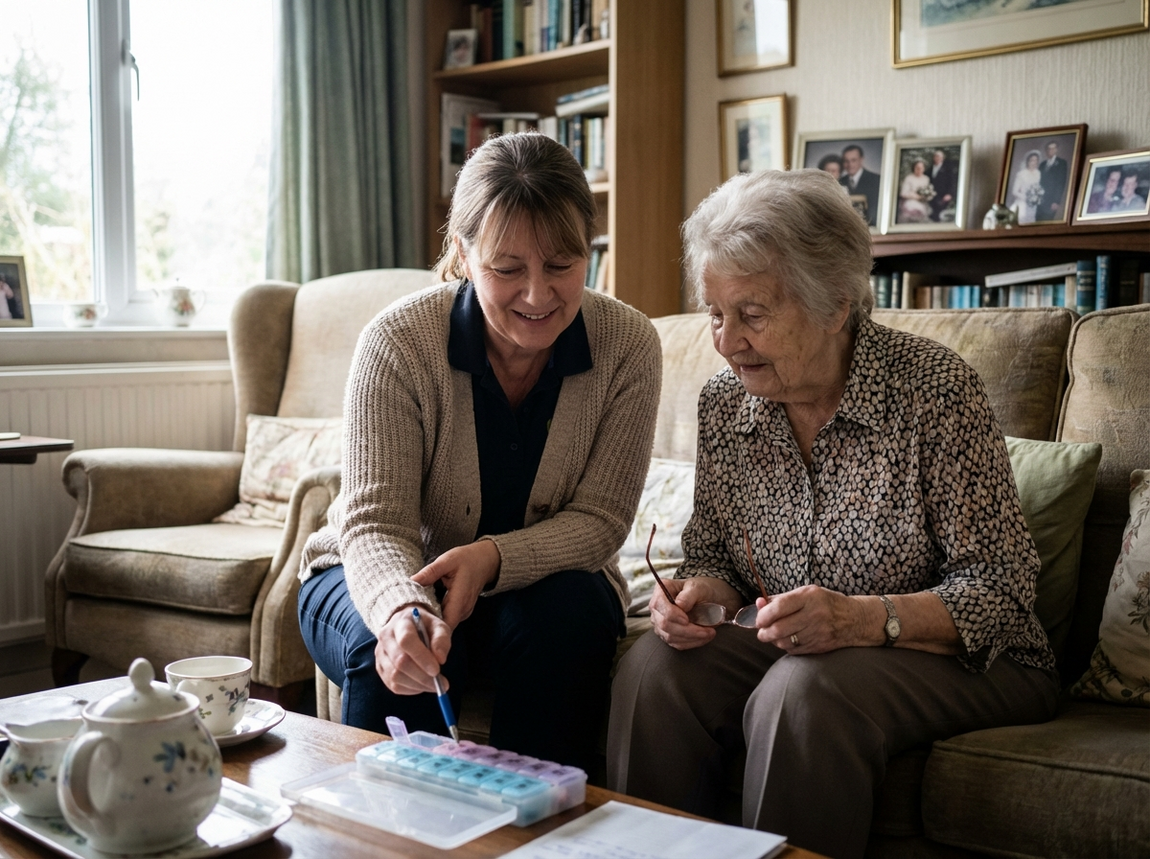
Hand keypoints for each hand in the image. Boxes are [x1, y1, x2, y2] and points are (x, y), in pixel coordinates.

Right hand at [374, 606, 452, 694]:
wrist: (409, 627)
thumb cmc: (426, 627)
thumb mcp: (439, 626)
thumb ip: (441, 639)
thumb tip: (440, 659)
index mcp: (400, 622)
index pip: (406, 640)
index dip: (421, 657)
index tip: (437, 670)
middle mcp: (385, 637)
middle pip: (400, 661)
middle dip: (422, 676)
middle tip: (442, 683)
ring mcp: (380, 654)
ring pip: (396, 677)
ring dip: (418, 685)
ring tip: (434, 684)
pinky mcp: (381, 669)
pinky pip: (394, 686)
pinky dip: (412, 689)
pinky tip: (423, 684)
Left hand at [411, 539, 500, 628]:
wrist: (485, 561)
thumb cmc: (467, 559)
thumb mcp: (447, 561)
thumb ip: (430, 572)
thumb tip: (411, 581)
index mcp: (460, 598)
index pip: (445, 624)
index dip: (430, 626)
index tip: (414, 620)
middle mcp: (463, 610)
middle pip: (443, 627)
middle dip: (426, 624)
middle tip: (409, 616)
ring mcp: (464, 613)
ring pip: (445, 625)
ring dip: (431, 620)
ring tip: (416, 612)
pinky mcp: (462, 612)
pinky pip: (448, 619)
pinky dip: (437, 616)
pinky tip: (427, 608)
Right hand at [649, 576, 742, 650]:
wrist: (707, 599)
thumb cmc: (701, 590)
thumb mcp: (698, 587)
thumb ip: (689, 595)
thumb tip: (680, 605)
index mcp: (661, 590)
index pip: (658, 604)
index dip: (671, 614)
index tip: (687, 619)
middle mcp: (657, 607)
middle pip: (664, 624)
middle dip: (687, 630)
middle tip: (707, 630)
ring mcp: (660, 622)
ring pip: (670, 637)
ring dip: (692, 638)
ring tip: (709, 633)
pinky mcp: (667, 634)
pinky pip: (676, 644)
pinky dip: (692, 643)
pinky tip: (703, 638)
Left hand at [753, 585, 874, 653]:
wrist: (855, 620)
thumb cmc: (826, 603)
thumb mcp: (806, 593)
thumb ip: (781, 599)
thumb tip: (758, 603)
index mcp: (809, 597)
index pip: (778, 608)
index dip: (763, 615)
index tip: (758, 619)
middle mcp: (814, 614)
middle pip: (778, 629)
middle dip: (763, 633)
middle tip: (761, 631)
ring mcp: (817, 633)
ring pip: (784, 642)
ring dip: (774, 641)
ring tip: (774, 635)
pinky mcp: (819, 647)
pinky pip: (793, 650)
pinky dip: (785, 646)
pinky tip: (788, 640)